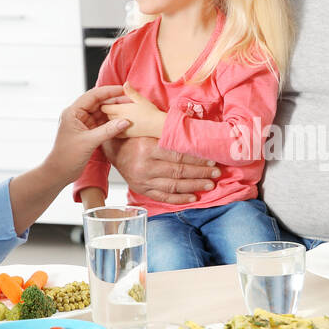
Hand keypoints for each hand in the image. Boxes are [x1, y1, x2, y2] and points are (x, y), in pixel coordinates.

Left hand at [44, 85, 132, 184]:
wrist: (59, 172)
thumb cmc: (67, 157)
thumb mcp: (89, 142)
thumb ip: (108, 130)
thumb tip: (125, 121)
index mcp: (73, 112)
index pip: (93, 95)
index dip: (109, 91)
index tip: (123, 90)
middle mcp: (77, 115)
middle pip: (98, 102)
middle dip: (114, 101)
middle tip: (130, 100)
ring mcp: (82, 123)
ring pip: (101, 113)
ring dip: (114, 112)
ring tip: (129, 110)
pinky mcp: (87, 132)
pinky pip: (102, 123)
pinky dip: (111, 122)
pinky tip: (122, 122)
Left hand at [101, 83, 166, 139]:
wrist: (158, 127)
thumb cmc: (151, 112)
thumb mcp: (141, 100)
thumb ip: (131, 92)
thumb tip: (125, 83)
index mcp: (121, 110)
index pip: (104, 107)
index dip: (106, 103)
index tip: (110, 100)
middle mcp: (118, 120)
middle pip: (106, 114)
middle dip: (108, 109)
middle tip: (114, 105)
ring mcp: (120, 129)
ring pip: (109, 122)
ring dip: (111, 117)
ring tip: (118, 112)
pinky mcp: (124, 135)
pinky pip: (114, 130)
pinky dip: (114, 125)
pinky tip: (119, 122)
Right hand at [104, 136, 220, 204]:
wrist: (112, 149)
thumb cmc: (133, 137)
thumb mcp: (148, 130)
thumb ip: (167, 132)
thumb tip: (194, 132)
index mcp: (147, 148)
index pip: (177, 155)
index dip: (196, 159)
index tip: (211, 159)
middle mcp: (145, 166)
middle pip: (178, 171)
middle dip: (200, 173)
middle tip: (216, 173)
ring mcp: (143, 180)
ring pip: (173, 186)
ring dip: (194, 186)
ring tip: (210, 184)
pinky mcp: (142, 190)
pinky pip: (163, 197)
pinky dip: (179, 199)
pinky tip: (193, 197)